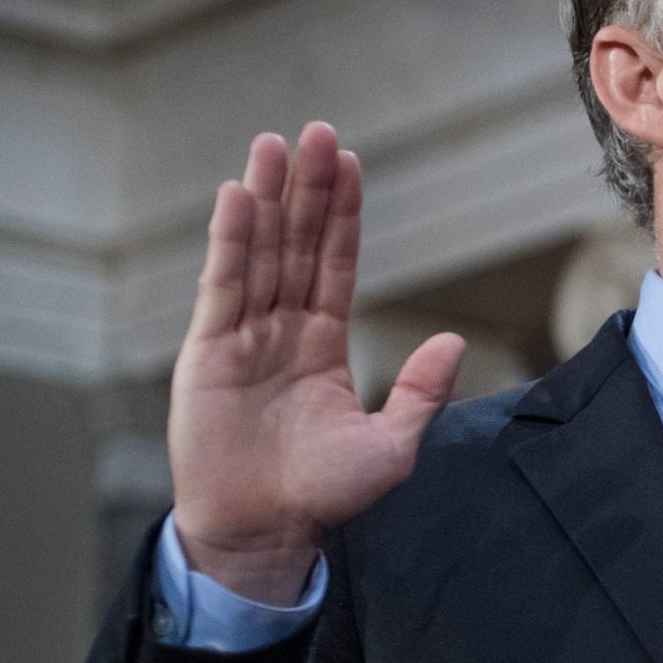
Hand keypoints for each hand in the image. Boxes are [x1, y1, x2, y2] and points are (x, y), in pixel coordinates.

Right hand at [170, 124, 462, 603]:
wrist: (265, 530)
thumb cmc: (324, 494)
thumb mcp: (391, 445)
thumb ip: (420, 391)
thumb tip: (454, 342)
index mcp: (324, 342)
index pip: (336, 264)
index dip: (343, 215)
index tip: (350, 165)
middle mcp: (282, 329)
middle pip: (297, 244)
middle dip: (308, 189)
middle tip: (319, 132)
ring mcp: (243, 336)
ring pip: (259, 253)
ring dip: (268, 199)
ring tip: (275, 146)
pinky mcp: (208, 352)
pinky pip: (222, 287)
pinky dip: (230, 242)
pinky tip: (239, 198)